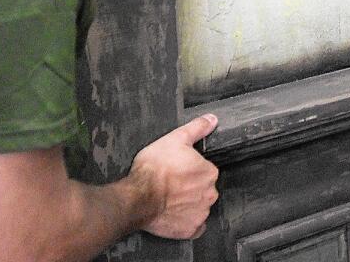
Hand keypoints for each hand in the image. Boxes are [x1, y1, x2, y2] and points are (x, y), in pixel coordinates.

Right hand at [131, 113, 219, 239]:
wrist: (137, 198)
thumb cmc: (153, 170)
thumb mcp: (175, 139)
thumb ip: (197, 128)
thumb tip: (212, 119)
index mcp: (209, 172)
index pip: (205, 170)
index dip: (190, 169)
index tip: (178, 170)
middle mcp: (210, 194)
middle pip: (203, 188)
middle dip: (190, 187)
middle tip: (172, 185)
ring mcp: (200, 213)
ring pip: (199, 206)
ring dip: (189, 204)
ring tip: (170, 199)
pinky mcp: (190, 229)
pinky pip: (195, 226)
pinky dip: (187, 221)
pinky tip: (176, 214)